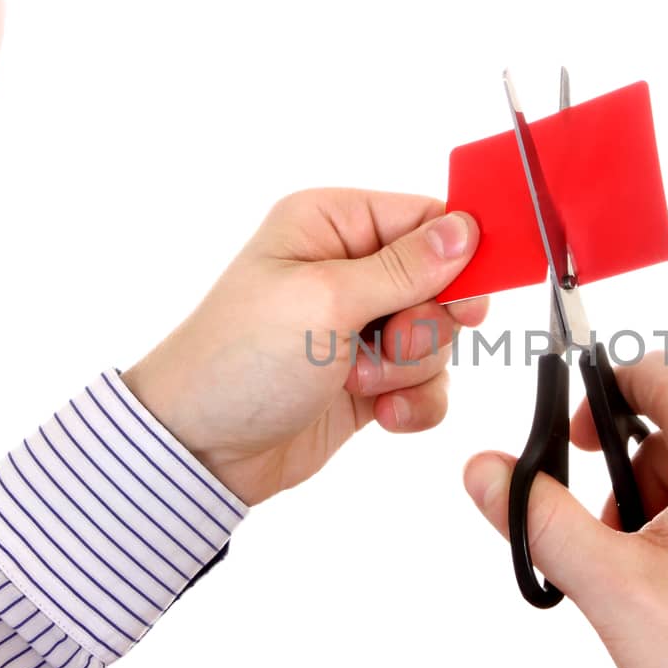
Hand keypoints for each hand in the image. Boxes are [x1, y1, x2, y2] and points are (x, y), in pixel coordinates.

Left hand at [124, 188, 487, 504]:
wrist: (201, 449)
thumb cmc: (239, 360)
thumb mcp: (325, 300)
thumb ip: (405, 267)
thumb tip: (465, 229)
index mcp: (331, 224)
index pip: (426, 219)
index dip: (457, 257)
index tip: (466, 299)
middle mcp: (348, 268)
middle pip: (442, 283)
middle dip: (424, 324)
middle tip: (384, 342)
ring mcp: (359, 325)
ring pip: (438, 337)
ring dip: (409, 368)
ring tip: (356, 381)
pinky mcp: (369, 377)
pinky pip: (427, 381)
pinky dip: (413, 402)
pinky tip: (379, 414)